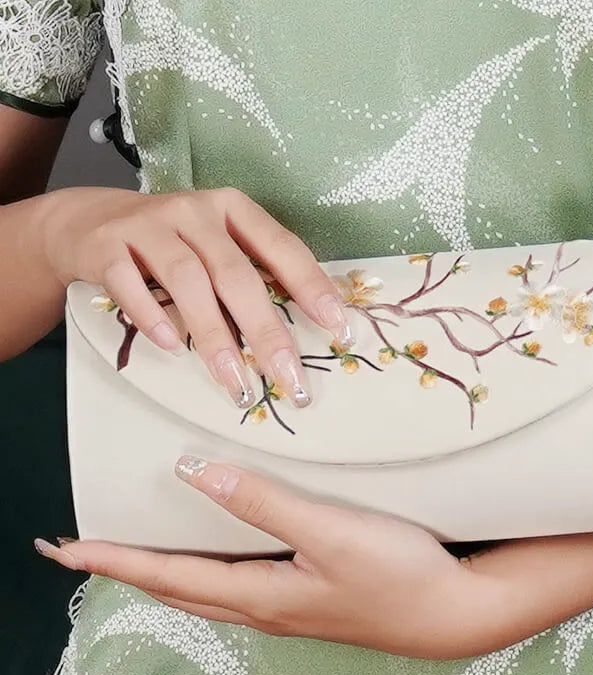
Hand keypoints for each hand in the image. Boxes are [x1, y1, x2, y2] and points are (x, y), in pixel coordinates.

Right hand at [35, 186, 352, 407]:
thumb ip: (253, 275)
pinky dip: (153, 317)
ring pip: (187, 281)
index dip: (312, 287)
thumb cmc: (172, 243)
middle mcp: (194, 211)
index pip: (282, 247)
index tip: (337, 328)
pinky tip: (173, 347)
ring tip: (234, 380)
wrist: (88, 222)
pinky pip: (130, 284)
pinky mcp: (106, 246)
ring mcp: (147, 226)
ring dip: (214, 336)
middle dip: (266, 330)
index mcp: (233, 210)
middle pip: (236, 273)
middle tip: (288, 377)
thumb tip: (304, 331)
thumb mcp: (216, 246)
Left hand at [35, 458, 495, 658]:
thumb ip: (262, 502)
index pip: (169, 575)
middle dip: (129, 570)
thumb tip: (196, 472)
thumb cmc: (394, 571)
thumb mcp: (328, 531)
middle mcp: (263, 607)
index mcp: (258, 594)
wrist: (452, 612)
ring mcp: (287, 607)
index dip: (117, 560)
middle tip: (89, 554)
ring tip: (139, 554)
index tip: (69, 550)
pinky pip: (235, 585)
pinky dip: (205, 570)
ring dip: (164, 572)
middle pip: (179, 589)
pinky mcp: (308, 598)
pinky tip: (216, 557)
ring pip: (206, 590)